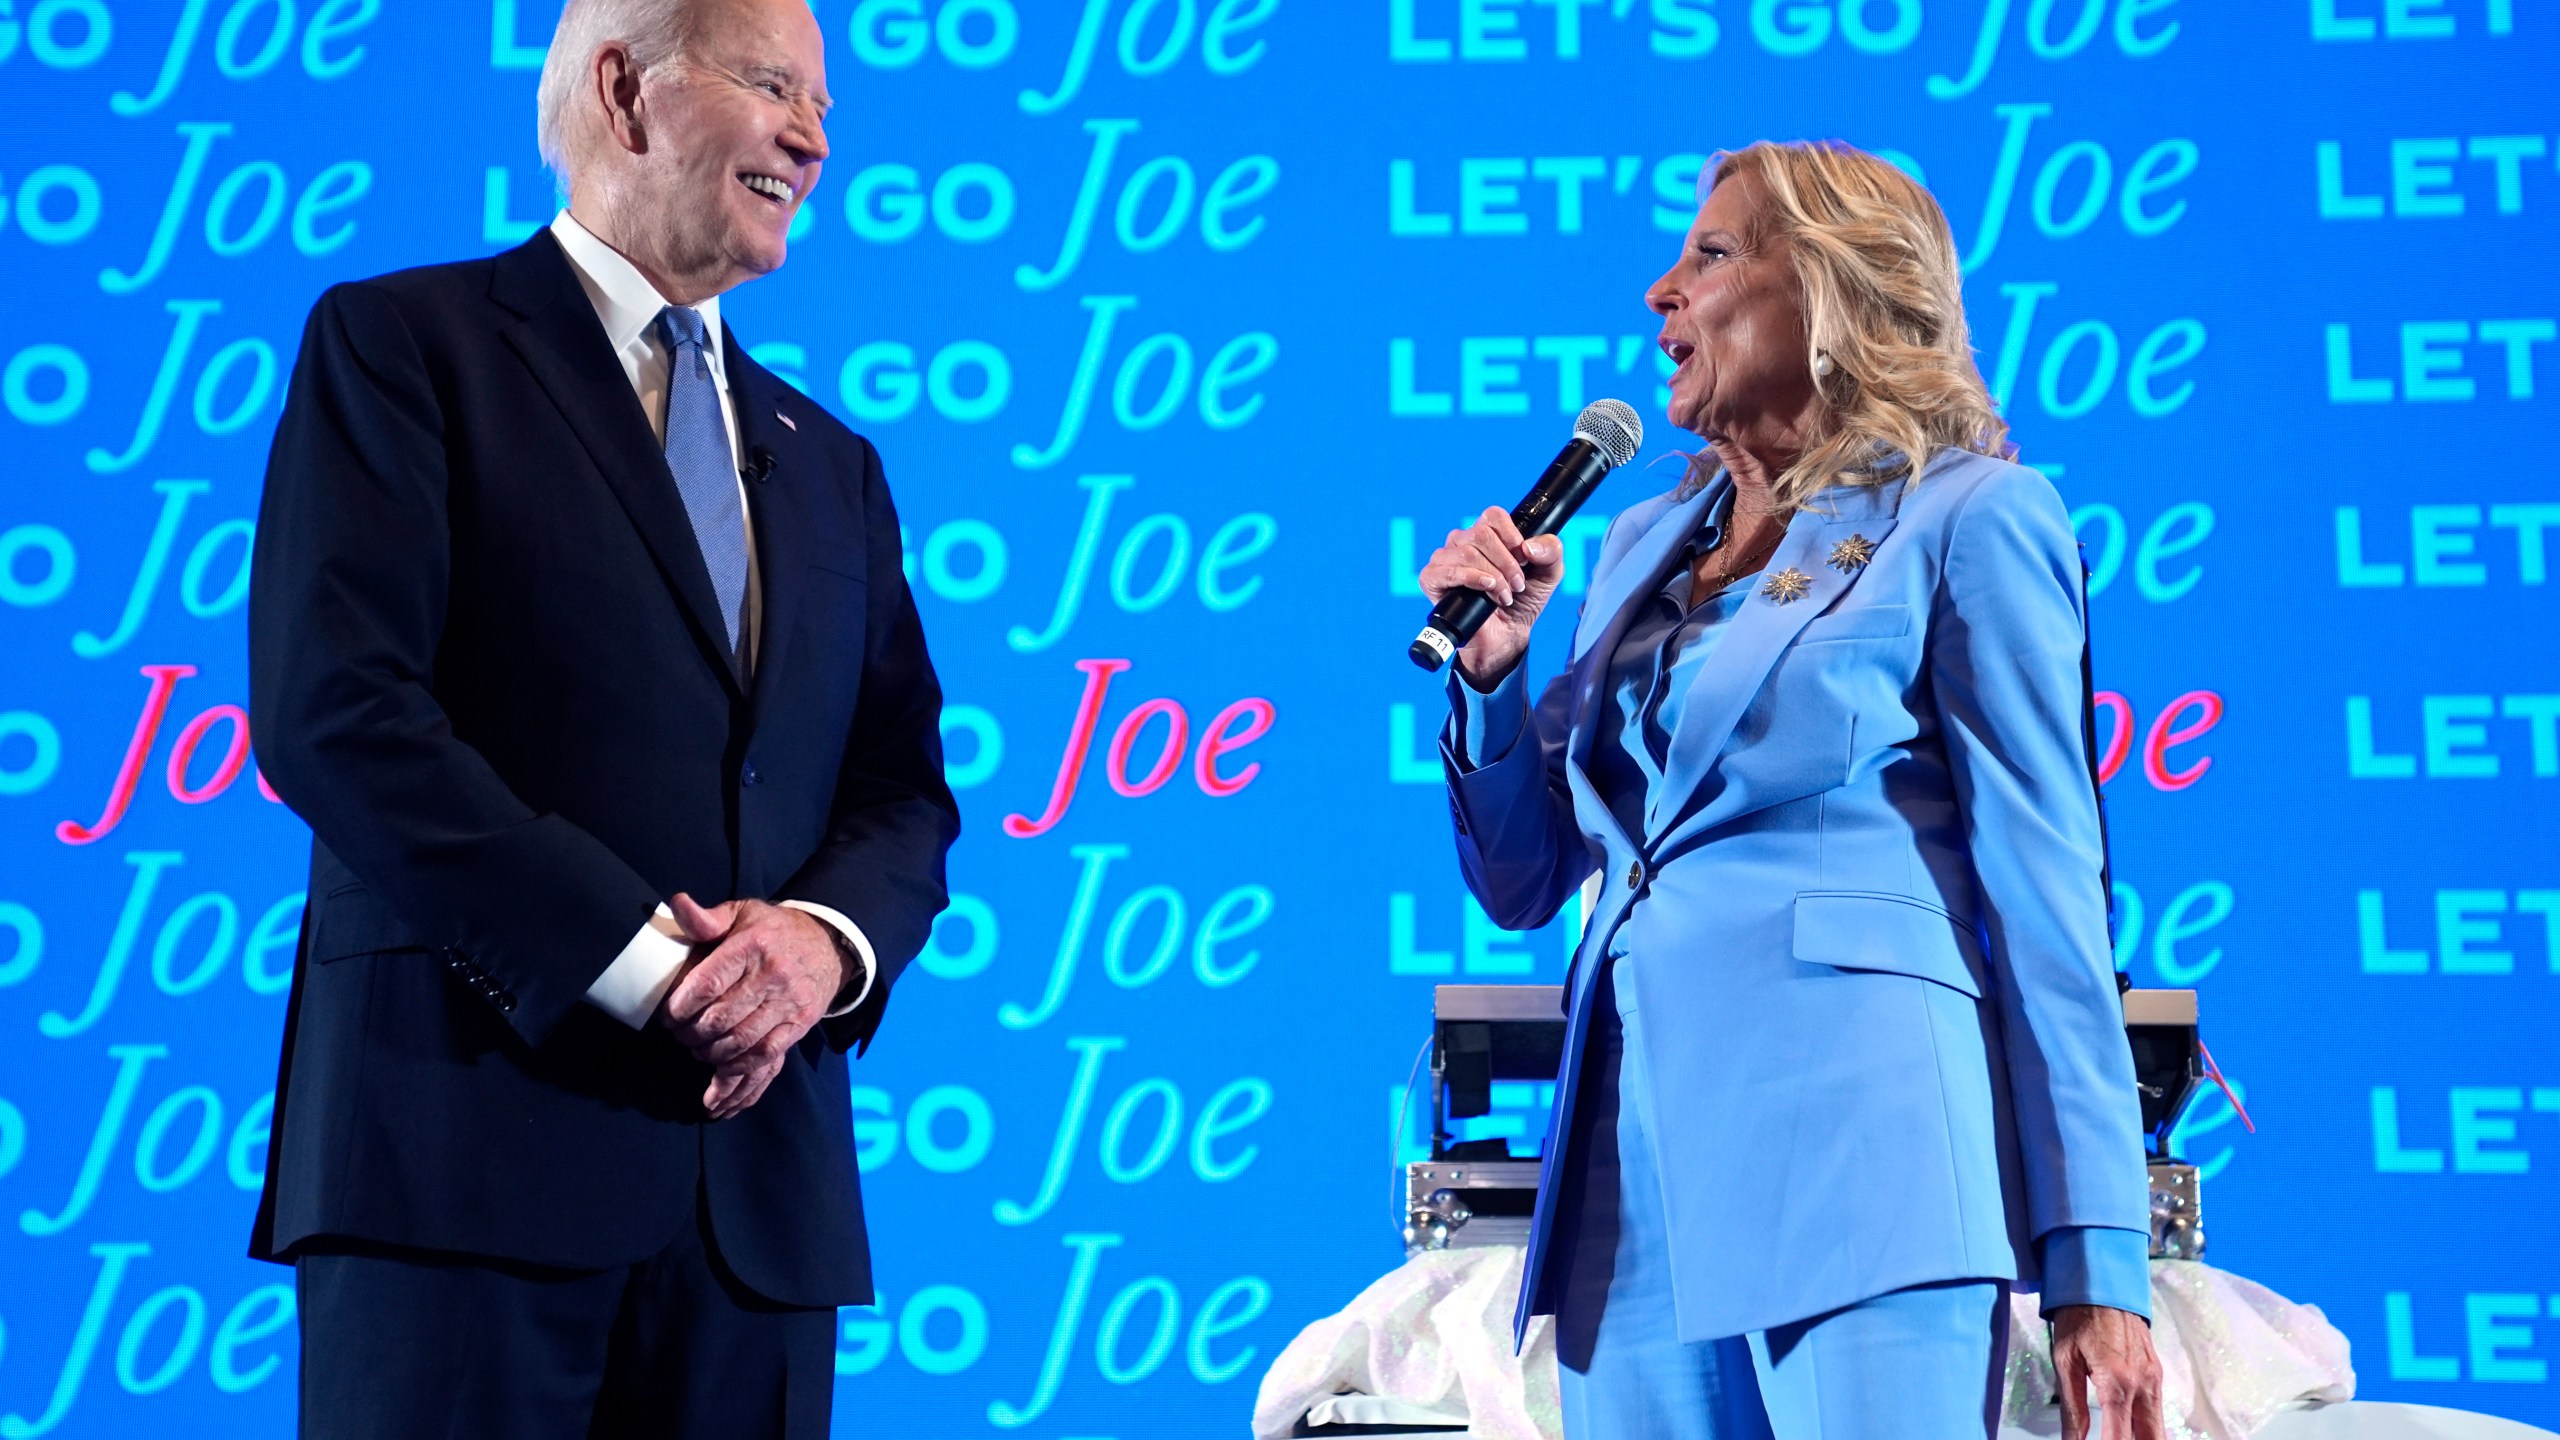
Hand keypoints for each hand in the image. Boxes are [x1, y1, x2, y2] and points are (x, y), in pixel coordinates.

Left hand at [660, 894, 847, 1120]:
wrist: (828, 944)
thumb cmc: (773, 931)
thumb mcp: (741, 914)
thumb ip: (706, 918)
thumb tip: (678, 903)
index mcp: (752, 945)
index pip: (707, 984)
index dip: (680, 1007)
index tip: (668, 1015)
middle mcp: (773, 974)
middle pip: (720, 1018)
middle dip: (691, 1034)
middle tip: (680, 1035)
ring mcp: (789, 1002)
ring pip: (740, 1041)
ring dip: (711, 1052)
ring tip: (698, 1049)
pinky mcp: (800, 1023)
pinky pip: (766, 1054)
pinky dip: (739, 1067)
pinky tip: (722, 1066)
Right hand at [1417, 506, 1564, 687]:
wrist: (1507, 635)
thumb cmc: (1523, 601)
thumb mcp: (1549, 574)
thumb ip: (1551, 551)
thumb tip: (1529, 546)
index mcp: (1487, 534)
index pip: (1492, 515)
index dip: (1511, 534)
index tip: (1523, 557)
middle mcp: (1463, 542)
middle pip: (1481, 533)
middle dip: (1506, 562)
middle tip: (1517, 584)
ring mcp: (1445, 559)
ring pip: (1467, 552)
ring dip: (1494, 576)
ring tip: (1504, 595)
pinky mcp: (1432, 579)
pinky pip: (1449, 570)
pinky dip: (1472, 579)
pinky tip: (1486, 589)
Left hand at [2051, 1304, 2164, 1439]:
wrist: (2103, 1282)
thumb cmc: (2078, 1317)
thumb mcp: (2065, 1361)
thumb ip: (2072, 1408)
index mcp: (2118, 1383)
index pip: (2120, 1438)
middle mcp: (2143, 1384)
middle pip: (2151, 1439)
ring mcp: (2154, 1379)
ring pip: (2158, 1429)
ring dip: (2143, 1439)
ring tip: (2119, 1437)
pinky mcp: (2157, 1373)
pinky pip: (2157, 1411)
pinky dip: (2147, 1428)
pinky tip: (2131, 1433)